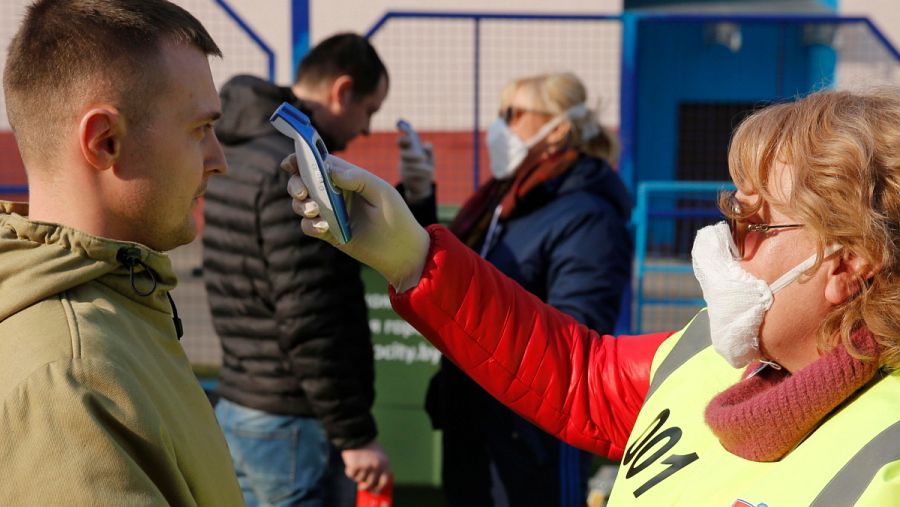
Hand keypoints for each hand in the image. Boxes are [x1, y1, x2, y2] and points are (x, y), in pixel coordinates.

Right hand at [282, 154, 429, 291]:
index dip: (302, 159)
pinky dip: (309, 225)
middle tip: (301, 193)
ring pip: (302, 204)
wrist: (402, 253)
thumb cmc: (397, 217)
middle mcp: (336, 194)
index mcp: (348, 178)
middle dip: (295, 184)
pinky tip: (322, 228)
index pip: (320, 163)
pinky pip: (308, 226)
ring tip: (315, 211)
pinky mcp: (329, 233)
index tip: (290, 162)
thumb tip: (329, 169)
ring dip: (301, 205)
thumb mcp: (381, 192)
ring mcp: (331, 213)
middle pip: (304, 182)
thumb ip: (357, 178)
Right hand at [341, 440, 392, 492]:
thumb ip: (379, 467)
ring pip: (359, 479)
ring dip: (356, 474)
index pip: (384, 481)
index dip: (378, 488)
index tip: (373, 490)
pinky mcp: (355, 466)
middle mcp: (377, 467)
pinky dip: (349, 471)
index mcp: (385, 464)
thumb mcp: (378, 455)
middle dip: (364, 485)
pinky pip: (351, 475)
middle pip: (370, 483)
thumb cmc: (367, 445)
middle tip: (360, 486)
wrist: (356, 435)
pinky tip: (351, 462)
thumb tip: (374, 484)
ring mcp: (366, 467)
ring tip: (356, 463)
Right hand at [398, 136, 433, 201]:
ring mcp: (403, 169)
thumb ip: (429, 151)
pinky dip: (423, 174)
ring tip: (429, 170)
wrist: (423, 186)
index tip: (409, 137)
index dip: (403, 139)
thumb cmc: (426, 169)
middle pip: (403, 154)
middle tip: (423, 158)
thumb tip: (427, 145)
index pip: (402, 143)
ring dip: (421, 168)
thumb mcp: (430, 159)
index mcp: (408, 151)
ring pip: (409, 166)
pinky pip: (412, 175)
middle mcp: (403, 159)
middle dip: (413, 156)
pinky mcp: (405, 178)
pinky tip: (429, 174)